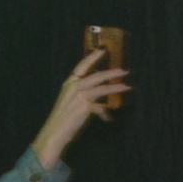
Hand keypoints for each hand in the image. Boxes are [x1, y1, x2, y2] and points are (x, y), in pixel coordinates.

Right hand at [32, 49, 130, 169]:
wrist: (54, 132)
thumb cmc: (64, 117)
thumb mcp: (71, 99)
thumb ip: (84, 91)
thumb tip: (101, 87)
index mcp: (69, 83)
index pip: (82, 65)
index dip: (93, 57)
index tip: (103, 49)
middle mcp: (73, 86)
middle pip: (97, 75)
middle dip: (112, 72)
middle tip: (125, 70)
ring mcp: (79, 96)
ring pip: (102, 88)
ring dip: (116, 88)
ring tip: (128, 87)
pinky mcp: (84, 107)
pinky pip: (101, 107)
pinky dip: (105, 113)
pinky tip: (108, 118)